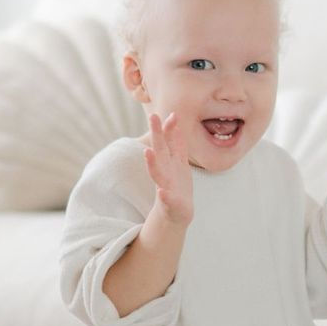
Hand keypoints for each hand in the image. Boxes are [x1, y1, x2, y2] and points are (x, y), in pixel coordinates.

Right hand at [143, 112, 193, 226]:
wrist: (177, 212)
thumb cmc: (177, 184)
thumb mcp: (179, 161)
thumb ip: (176, 144)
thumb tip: (175, 121)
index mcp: (169, 161)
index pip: (168, 140)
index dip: (169, 127)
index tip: (173, 113)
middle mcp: (164, 170)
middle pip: (159, 149)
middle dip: (156, 134)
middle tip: (152, 117)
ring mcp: (165, 185)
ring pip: (157, 172)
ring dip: (152, 162)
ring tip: (147, 152)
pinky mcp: (169, 202)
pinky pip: (165, 198)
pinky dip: (163, 195)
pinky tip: (161, 191)